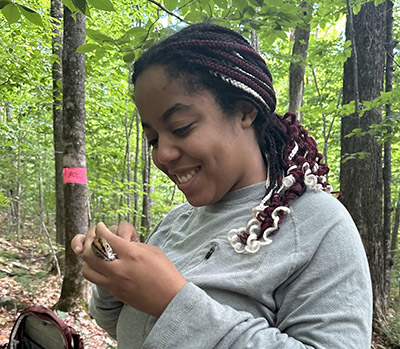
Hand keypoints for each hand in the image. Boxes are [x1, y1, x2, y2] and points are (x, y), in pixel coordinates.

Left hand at [72, 222, 186, 317]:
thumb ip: (133, 245)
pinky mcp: (115, 293)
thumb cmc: (165, 272)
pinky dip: (94, 270)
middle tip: (93, 237)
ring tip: (94, 253)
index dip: (100, 229)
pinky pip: (95, 280)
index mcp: (131, 254)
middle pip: (90, 253)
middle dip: (89, 241)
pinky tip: (101, 266)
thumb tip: (120, 242)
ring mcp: (115, 283)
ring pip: (87, 269)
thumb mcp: (152, 251)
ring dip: (88, 259)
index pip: (105, 238)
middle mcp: (119, 268)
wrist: (170, 299)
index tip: (101, 227)